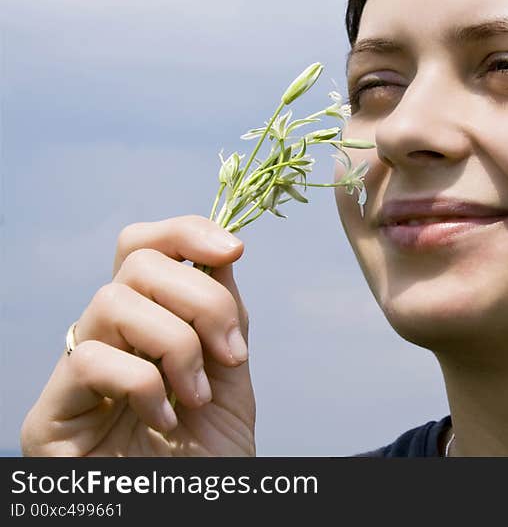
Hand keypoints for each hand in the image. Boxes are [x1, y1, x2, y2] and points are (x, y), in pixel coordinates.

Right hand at [20, 215, 255, 455]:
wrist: (192, 514)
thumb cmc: (208, 454)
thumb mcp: (231, 372)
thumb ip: (225, 313)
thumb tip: (222, 253)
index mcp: (149, 321)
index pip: (145, 246)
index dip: (185, 232)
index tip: (234, 250)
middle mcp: (108, 337)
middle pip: (136, 262)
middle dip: (201, 298)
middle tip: (231, 354)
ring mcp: (77, 372)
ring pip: (114, 300)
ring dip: (177, 345)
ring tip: (197, 397)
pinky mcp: (51, 413)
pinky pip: (91, 359)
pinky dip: (143, 383)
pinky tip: (164, 419)